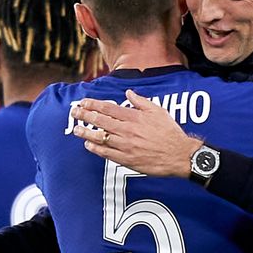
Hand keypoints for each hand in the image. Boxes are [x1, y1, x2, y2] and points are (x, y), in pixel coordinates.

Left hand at [70, 89, 202, 177]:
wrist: (179, 155)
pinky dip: (96, 149)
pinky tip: (88, 145)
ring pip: (100, 137)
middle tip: (73, 112)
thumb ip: (141, 101)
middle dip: (84, 115)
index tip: (83, 102)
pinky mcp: (127, 159)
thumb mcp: (158, 111)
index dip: (93, 104)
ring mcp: (126, 145)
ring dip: (86, 132)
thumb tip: (128, 93)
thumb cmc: (170, 132)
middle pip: (100, 121)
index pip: (108, 108)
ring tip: (76, 129)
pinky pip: (107, 153)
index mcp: (134, 117)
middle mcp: (127, 130)